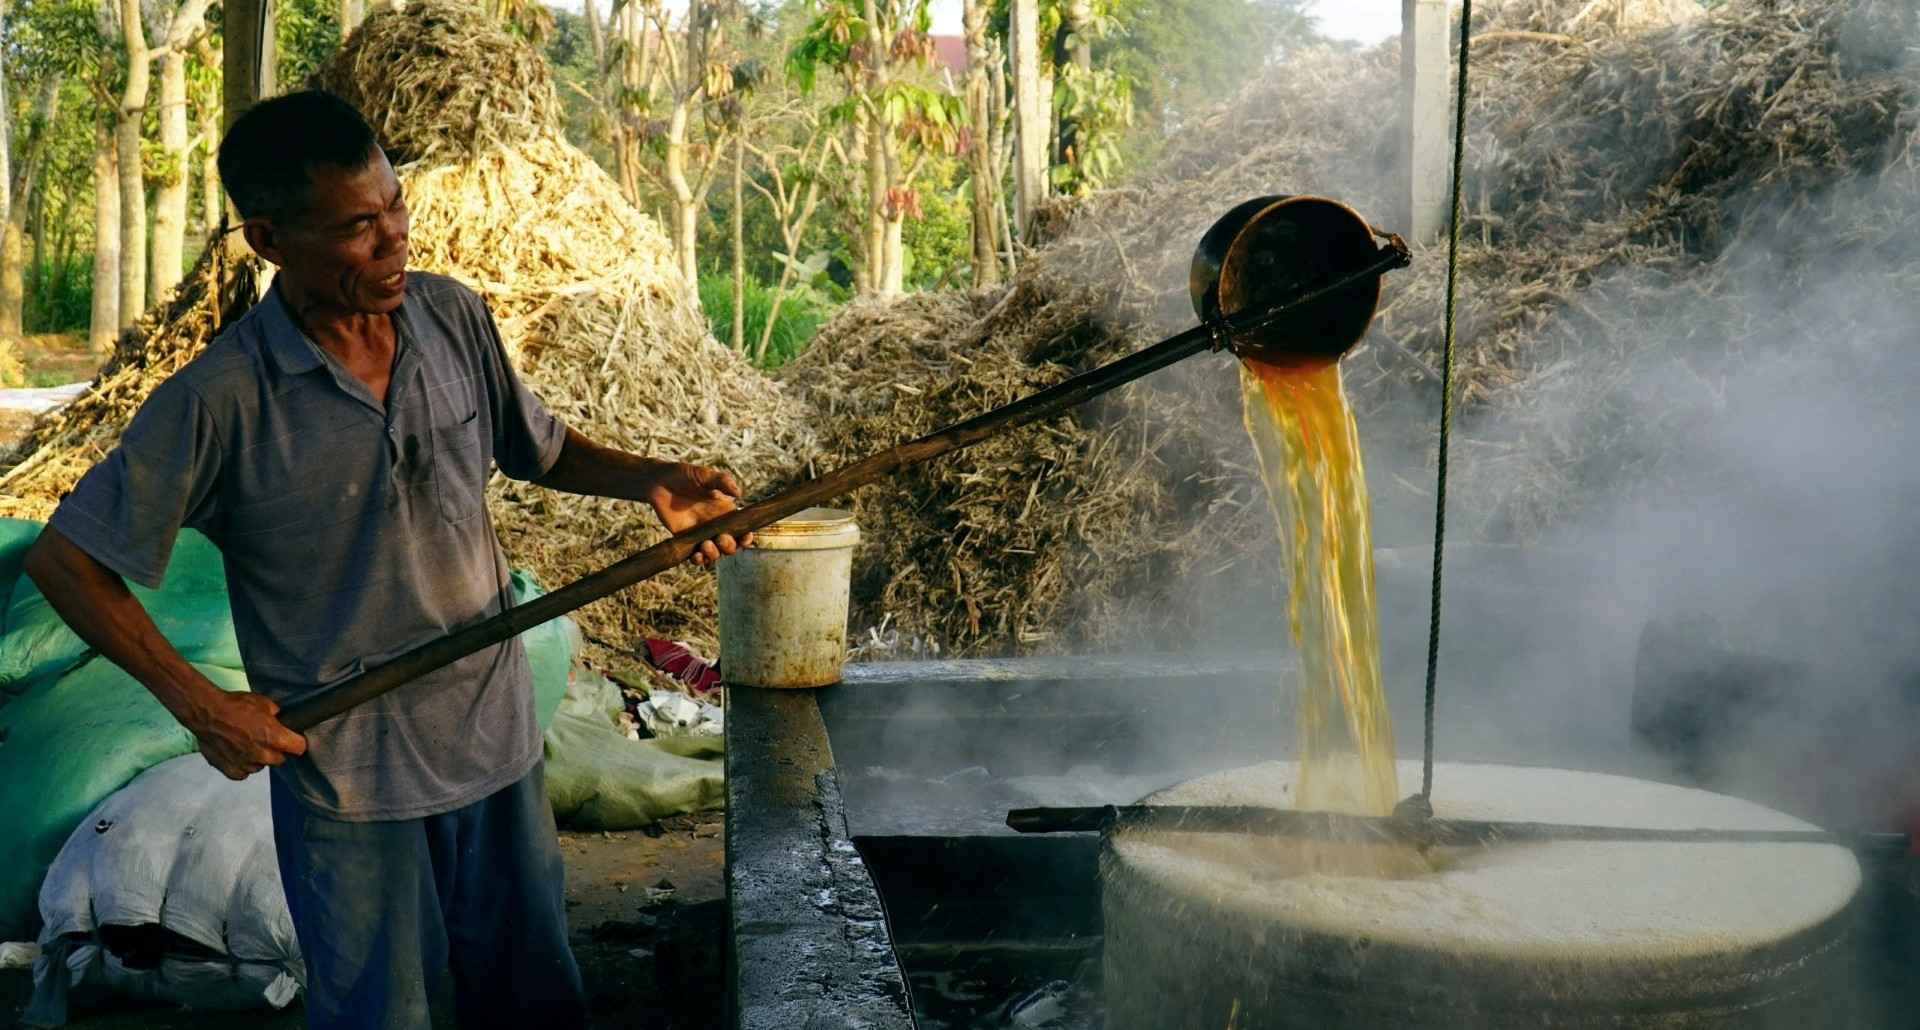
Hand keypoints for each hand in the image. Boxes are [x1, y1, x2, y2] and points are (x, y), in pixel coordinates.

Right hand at [187, 690, 308, 779]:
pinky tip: (235, 752)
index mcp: (277, 739)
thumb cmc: (237, 706)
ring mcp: (248, 766)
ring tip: (245, 743)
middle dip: (275, 750)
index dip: (296, 742)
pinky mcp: (232, 772)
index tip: (291, 739)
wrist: (207, 713)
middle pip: (280, 759)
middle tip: (263, 738)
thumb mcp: (265, 703)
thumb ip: (278, 716)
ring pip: (260, 766)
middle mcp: (265, 756)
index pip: (300, 748)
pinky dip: (241, 765)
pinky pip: (244, 772)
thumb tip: (283, 721)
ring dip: (257, 758)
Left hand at [643, 462, 752, 564]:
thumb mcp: (705, 475)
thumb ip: (722, 482)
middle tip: (720, 538)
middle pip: (730, 545)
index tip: (745, 538)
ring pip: (714, 552)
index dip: (746, 536)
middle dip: (729, 546)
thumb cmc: (685, 475)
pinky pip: (695, 555)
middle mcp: (715, 525)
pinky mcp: (686, 539)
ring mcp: (701, 533)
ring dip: (714, 554)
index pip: (741, 528)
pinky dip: (698, 560)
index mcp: (725, 510)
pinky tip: (696, 555)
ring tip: (705, 545)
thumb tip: (739, 493)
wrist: (659, 482)